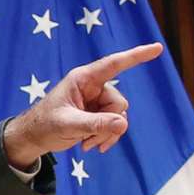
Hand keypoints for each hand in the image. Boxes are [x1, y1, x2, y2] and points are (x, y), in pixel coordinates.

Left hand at [3, 41, 164, 169]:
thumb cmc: (45, 125)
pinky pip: (115, 125)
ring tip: (86, 143)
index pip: (115, 64)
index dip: (136, 56)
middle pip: (119, 103)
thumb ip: (95, 124)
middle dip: (109, 123)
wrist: (35, 138)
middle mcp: (93, 87)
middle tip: (88, 137)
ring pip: (119, 116)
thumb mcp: (68, 125)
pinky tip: (90, 146)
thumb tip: (123, 124)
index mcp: (83, 79)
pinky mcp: (98, 114)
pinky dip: (106, 137)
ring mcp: (96, 101)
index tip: (158, 48)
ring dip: (106, 134)